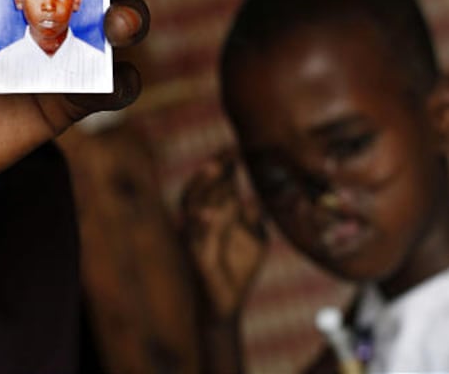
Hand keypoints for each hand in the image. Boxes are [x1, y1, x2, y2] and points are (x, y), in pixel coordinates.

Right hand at [180, 152, 266, 320]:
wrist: (228, 301)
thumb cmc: (241, 265)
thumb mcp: (258, 237)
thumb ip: (256, 218)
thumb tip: (252, 201)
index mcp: (219, 207)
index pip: (220, 179)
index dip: (227, 162)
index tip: (239, 147)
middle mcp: (204, 215)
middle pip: (204, 183)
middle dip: (215, 166)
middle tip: (229, 152)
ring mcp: (196, 232)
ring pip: (191, 202)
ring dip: (201, 184)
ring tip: (214, 168)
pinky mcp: (194, 253)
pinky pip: (192, 236)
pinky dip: (199, 224)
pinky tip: (209, 215)